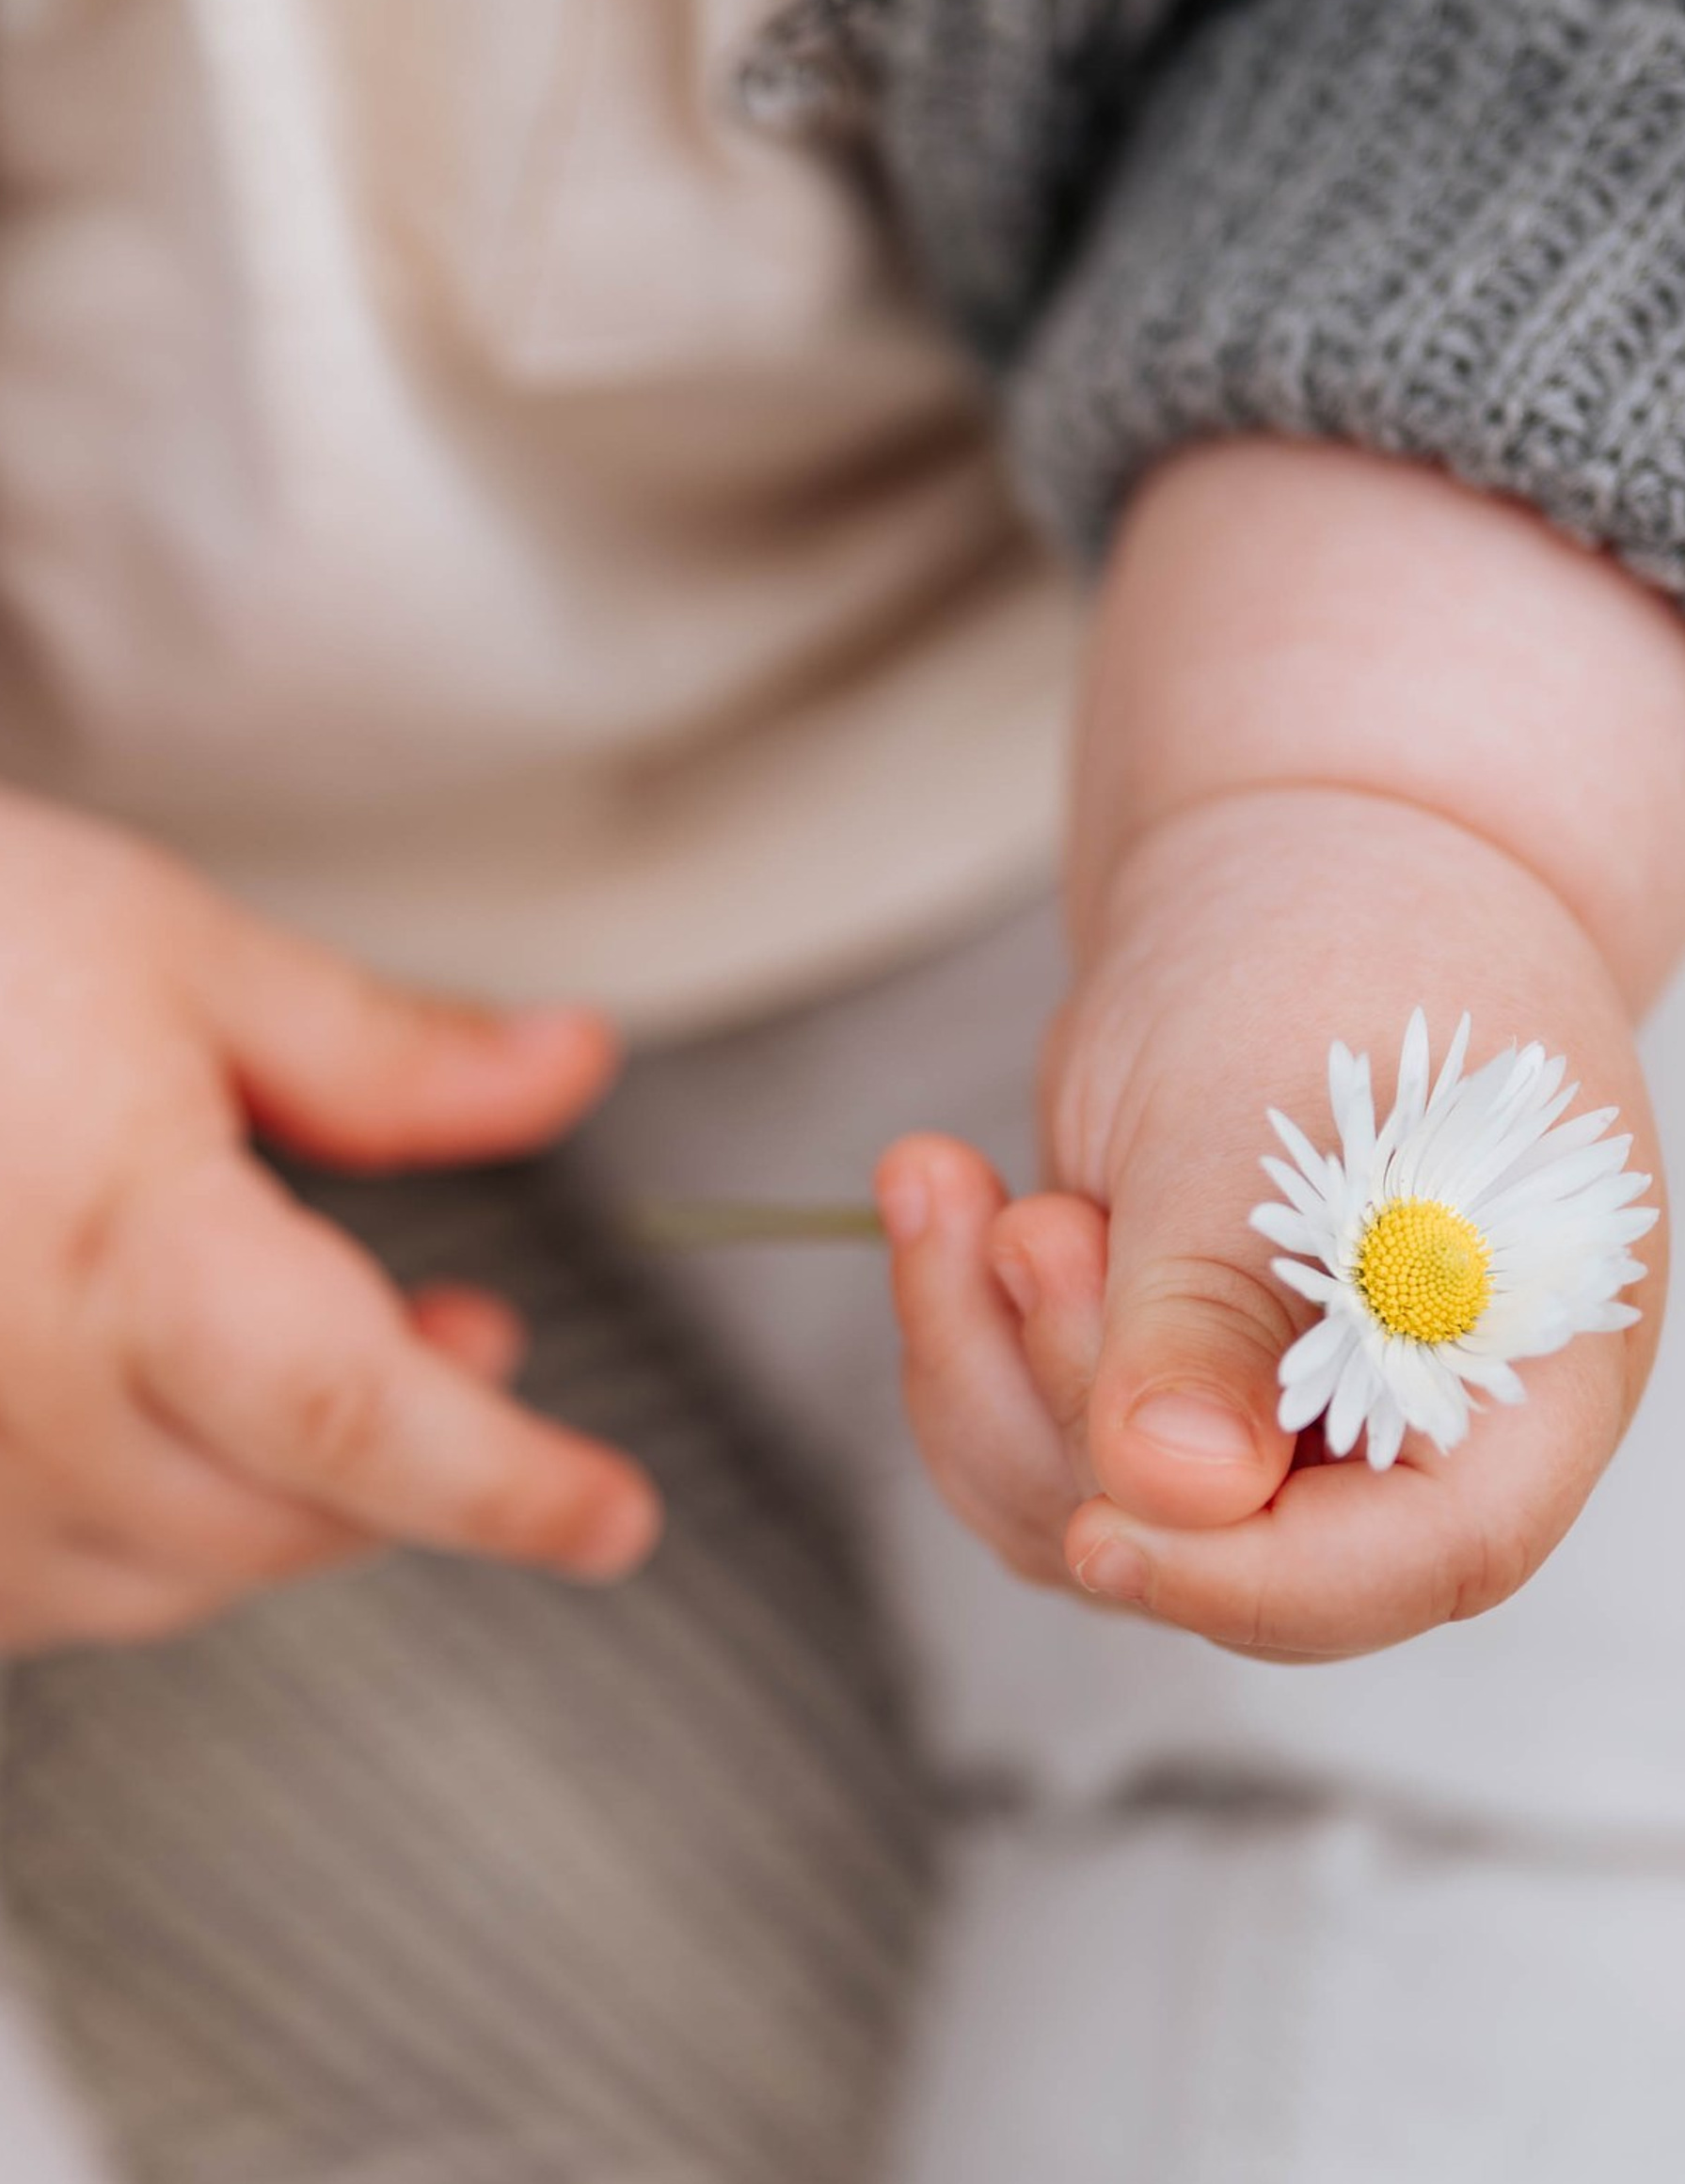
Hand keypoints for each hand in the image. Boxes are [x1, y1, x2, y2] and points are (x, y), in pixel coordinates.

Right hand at [0, 772, 657, 1644]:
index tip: (615, 1517)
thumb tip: (575, 1064)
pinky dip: (142, 1546)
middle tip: (458, 1329)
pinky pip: (38, 1602)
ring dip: (286, 1503)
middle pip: (291, 1518)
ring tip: (296, 1365)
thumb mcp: (196, 959)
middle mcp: (19, 1403)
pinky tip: (153, 1433)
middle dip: (415, 1456)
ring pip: (176, 1582)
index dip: (515, 1487)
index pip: (368, 1426)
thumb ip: (398, 1057)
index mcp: (132, 1255)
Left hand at [876, 441, 1684, 1659]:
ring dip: (985, 1356)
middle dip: (1077, 1389)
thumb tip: (1174, 1488)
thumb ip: (1218, 1309)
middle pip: (1225, 1543)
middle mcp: (1401, 1422)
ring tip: (955, 1187)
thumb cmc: (1321, 962)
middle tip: (1033, 1225)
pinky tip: (939, 1199)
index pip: (1423, 1555)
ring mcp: (1266, 1415)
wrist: (1278, 877)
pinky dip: (957, 1332)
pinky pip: (1022, 1438)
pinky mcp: (1148, 1384)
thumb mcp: (1258, 1120)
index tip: (1100, 1536)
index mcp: (1517, 1364)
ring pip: (1085, 1502)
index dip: (1258, 1579)